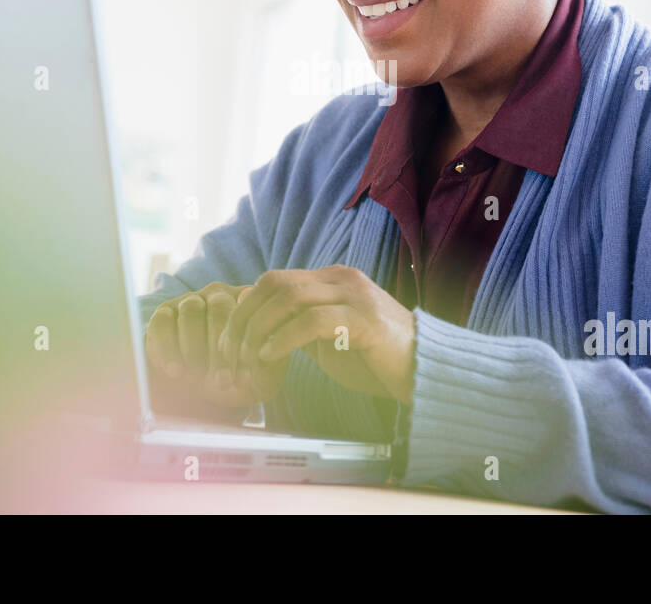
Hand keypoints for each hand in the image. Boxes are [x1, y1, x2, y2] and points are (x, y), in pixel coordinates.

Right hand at [144, 282, 289, 414]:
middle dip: (220, 350)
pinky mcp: (164, 313)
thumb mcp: (260, 379)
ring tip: (197, 378)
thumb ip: (272, 364)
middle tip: (222, 382)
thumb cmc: (235, 382)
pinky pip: (163, 322)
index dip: (245, 347)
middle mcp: (219, 295)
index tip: (243, 379)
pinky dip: (168, 348)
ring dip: (194, 348)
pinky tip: (176, 371)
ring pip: (191, 311)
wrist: (199, 393)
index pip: (250, 313)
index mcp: (249, 305)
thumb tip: (270, 345)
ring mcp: (190, 301)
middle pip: (219, 309)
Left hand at [217, 264, 414, 404]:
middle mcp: (342, 279)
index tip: (228, 339)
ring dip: (260, 328)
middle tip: (230, 350)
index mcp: (332, 279)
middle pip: (276, 283)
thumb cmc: (374, 358)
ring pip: (290, 297)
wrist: (422, 371)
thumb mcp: (328, 337)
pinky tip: (270, 356)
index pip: (275, 280)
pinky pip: (312, 321)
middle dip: (246, 317)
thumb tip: (258, 327)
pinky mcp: (365, 319)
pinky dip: (283, 338)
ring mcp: (355, 295)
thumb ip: (299, 325)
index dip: (246, 307)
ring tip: (248, 355)